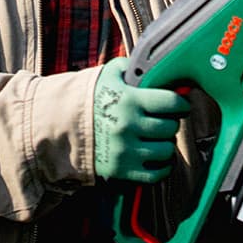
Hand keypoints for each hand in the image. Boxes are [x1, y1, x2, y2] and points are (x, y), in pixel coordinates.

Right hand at [93, 58, 191, 183]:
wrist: (61, 127)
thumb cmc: (90, 98)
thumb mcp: (108, 75)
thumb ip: (133, 68)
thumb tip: (160, 68)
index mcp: (128, 100)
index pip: (171, 103)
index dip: (181, 104)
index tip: (181, 105)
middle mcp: (128, 126)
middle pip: (170, 128)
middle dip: (171, 123)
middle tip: (164, 120)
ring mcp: (125, 151)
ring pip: (166, 151)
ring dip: (165, 144)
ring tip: (158, 138)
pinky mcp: (121, 170)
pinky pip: (156, 174)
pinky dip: (162, 166)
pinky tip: (157, 157)